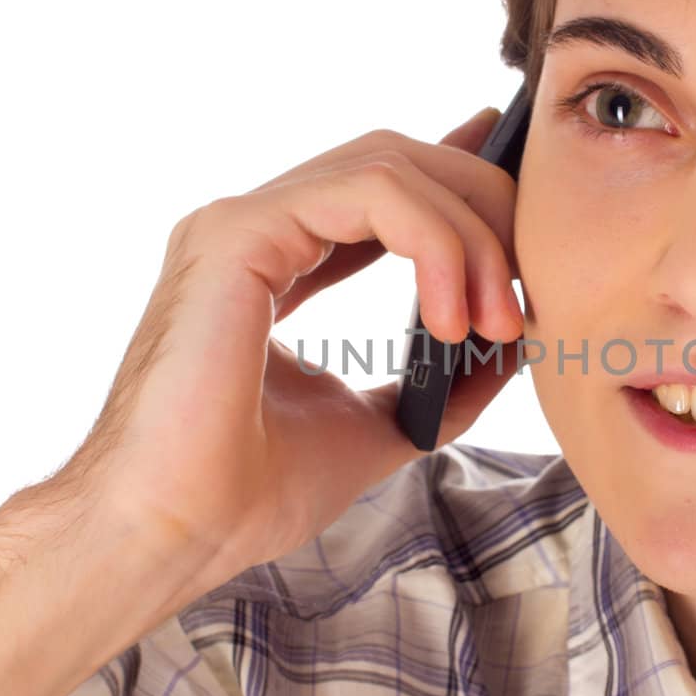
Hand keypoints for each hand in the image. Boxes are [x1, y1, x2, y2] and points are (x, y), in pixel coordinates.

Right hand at [44, 106, 524, 583]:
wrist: (172, 534)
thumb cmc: (246, 495)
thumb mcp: (377, 427)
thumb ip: (437, 382)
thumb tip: (504, 345)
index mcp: (272, 262)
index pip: (379, 188)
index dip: (456, 183)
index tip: (522, 209)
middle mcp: (255, 230)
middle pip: (397, 161)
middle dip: (481, 214)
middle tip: (524, 301)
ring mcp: (242, 224)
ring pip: (389, 166)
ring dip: (469, 236)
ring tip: (497, 324)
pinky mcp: (239, 233)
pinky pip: (368, 193)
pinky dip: (433, 243)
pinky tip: (453, 316)